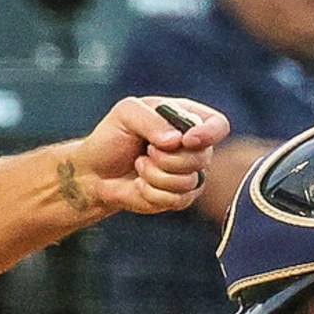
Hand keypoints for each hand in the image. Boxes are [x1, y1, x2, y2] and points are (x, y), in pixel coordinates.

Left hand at [68, 97, 230, 216]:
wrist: (95, 172)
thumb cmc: (112, 137)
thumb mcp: (126, 114)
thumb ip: (151, 119)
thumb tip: (175, 141)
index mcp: (188, 119)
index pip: (218, 125)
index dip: (208, 134)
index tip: (186, 139)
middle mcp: (194, 148)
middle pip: (203, 157)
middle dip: (168, 158)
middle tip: (146, 150)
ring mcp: (189, 175)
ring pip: (188, 181)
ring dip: (155, 175)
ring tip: (139, 165)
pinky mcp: (180, 198)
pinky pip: (175, 200)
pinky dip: (150, 192)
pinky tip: (140, 184)